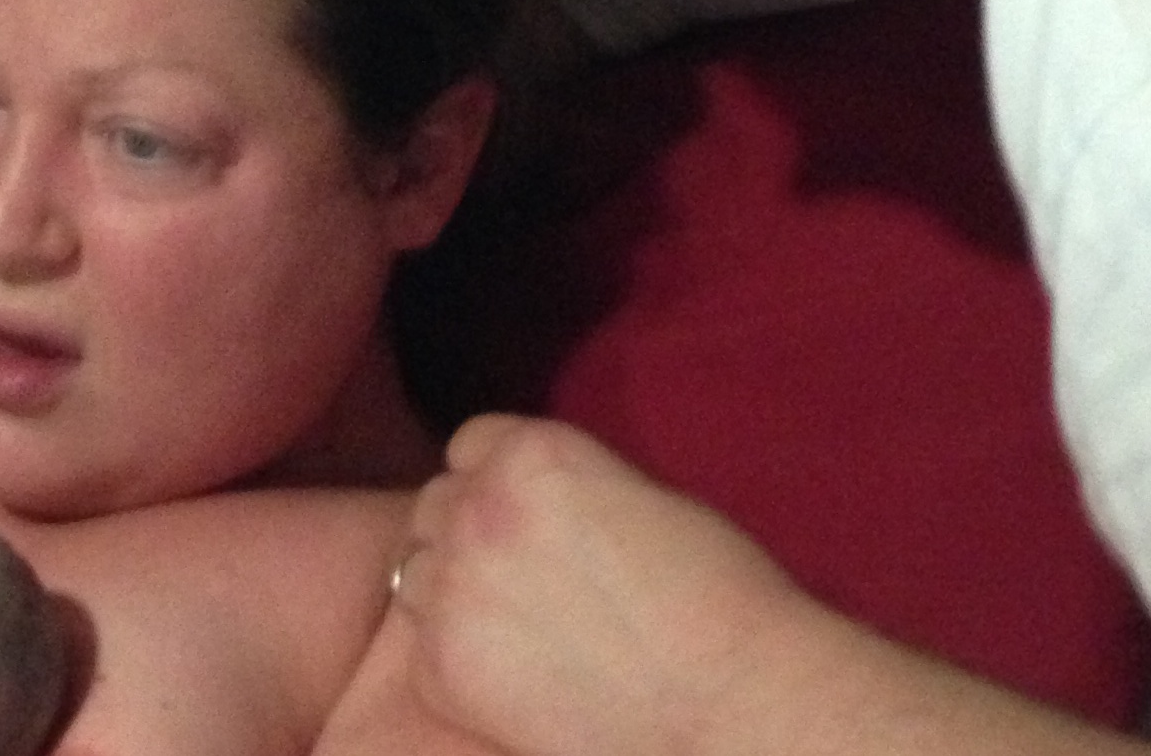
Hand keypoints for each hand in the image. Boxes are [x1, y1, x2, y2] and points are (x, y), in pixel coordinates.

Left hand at [394, 416, 808, 755]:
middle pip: (435, 504)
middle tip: (524, 584)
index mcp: (532, 453)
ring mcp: (452, 586)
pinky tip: (520, 682)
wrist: (735, 705)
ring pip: (415, 573)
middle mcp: (478, 507)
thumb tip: (534, 502)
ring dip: (451, 594)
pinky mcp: (441, 665)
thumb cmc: (717, 602)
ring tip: (521, 634)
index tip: (524, 521)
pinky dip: (458, 662)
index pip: (469, 444)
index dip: (495, 482)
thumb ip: (568, 486)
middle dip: (467, 534)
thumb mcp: (640, 496)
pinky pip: (422, 648)